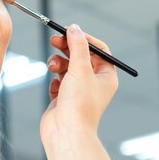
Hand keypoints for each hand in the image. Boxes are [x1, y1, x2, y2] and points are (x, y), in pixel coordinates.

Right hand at [40, 24, 118, 144]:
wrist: (65, 132)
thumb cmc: (78, 104)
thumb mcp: (80, 68)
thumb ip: (77, 46)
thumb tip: (74, 28)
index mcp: (106, 77)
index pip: (98, 50)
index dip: (84, 39)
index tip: (69, 31)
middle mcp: (94, 84)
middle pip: (81, 57)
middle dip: (67, 49)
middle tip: (53, 40)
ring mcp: (78, 91)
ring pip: (67, 68)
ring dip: (57, 64)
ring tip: (52, 68)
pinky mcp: (63, 98)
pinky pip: (58, 81)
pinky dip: (54, 81)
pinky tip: (54, 89)